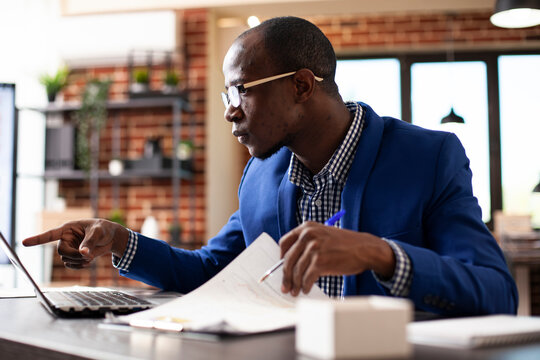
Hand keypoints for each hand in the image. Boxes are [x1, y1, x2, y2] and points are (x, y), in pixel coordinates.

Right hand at [22, 219, 128, 268]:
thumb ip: (90, 242)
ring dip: (78, 261)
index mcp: (68, 228)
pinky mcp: (74, 256)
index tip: (24, 242)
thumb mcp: (98, 232)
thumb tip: (83, 253)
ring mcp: (69, 248)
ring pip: (66, 259)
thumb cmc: (104, 229)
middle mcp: (65, 238)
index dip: (37, 239)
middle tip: (88, 255)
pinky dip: (79, 266)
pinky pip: (71, 265)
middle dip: (74, 255)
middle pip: (61, 251)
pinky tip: (88, 261)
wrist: (111, 237)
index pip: (50, 234)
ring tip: (91, 256)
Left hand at [279, 221, 394, 295]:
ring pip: (296, 271)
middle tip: (285, 287)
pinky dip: (305, 286)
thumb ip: (308, 243)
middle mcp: (308, 235)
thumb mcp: (323, 235)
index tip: (282, 267)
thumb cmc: (345, 244)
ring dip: (295, 284)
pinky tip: (307, 289)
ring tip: (296, 291)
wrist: (365, 249)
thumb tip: (292, 262)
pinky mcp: (320, 262)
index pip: (285, 242)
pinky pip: (307, 278)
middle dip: (286, 276)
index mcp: (307, 227)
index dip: (281, 257)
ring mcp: (314, 248)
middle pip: (288, 259)